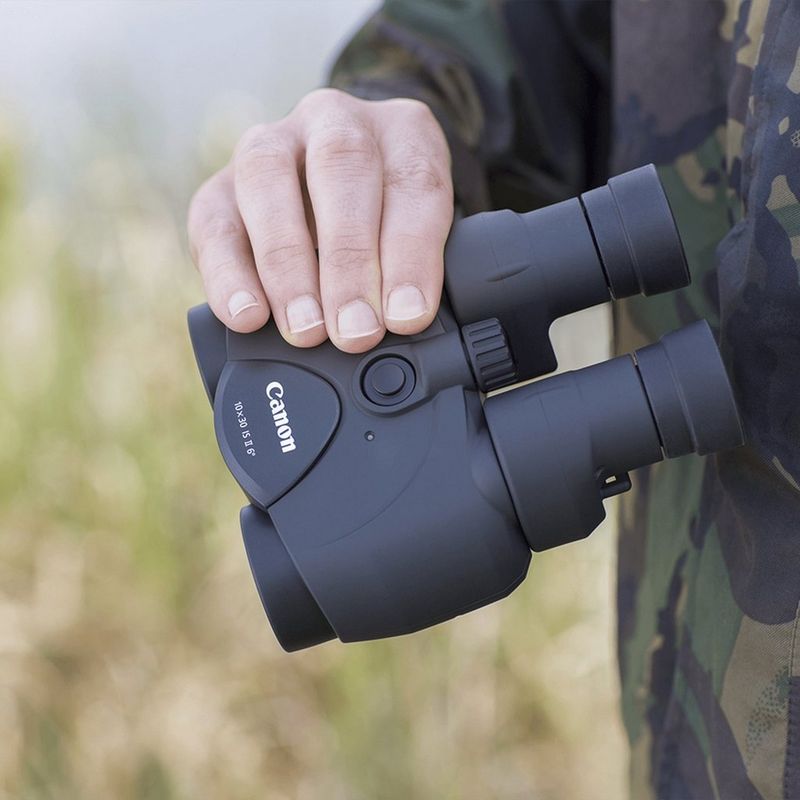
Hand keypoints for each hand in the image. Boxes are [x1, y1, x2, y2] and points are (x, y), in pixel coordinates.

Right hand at [188, 88, 453, 352]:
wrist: (340, 205)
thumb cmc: (393, 229)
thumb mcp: (425, 238)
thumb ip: (417, 271)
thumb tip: (404, 323)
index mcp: (403, 130)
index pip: (413, 181)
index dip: (411, 254)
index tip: (407, 317)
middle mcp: (334, 122)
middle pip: (341, 169)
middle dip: (349, 261)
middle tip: (356, 330)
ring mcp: (270, 145)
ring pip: (267, 180)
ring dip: (287, 265)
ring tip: (305, 328)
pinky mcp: (220, 186)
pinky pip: (215, 224)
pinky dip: (229, 275)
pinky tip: (246, 316)